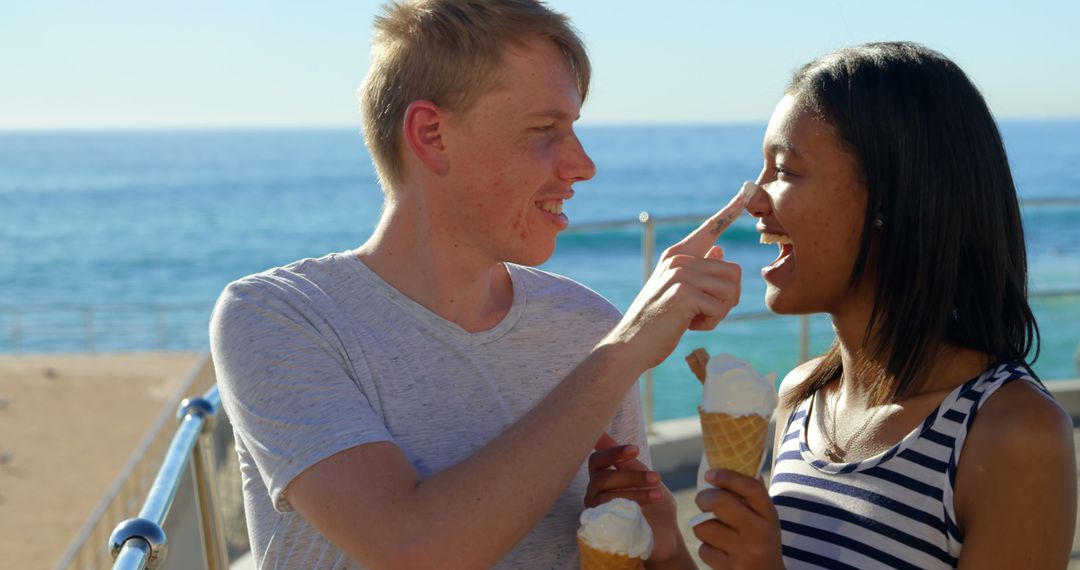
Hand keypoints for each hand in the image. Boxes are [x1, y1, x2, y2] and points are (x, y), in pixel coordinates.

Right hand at [586, 433, 685, 565]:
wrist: (666, 536)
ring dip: (635, 489)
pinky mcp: (602, 527)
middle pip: (601, 476)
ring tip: (658, 491)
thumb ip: (628, 461)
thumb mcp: (645, 477)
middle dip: (630, 474)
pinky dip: (631, 503)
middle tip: (655, 477)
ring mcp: (596, 511)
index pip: (596, 460)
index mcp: (603, 478)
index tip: (635, 449)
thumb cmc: (655, 505)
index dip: (612, 452)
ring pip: (605, 493)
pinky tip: (649, 504)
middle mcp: (594, 494)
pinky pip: (609, 511)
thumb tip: (602, 434)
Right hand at [601, 190, 745, 371]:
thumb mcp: (678, 290)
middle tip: (702, 312)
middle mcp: (679, 258)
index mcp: (678, 254)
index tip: (747, 189)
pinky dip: (710, 323)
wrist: (631, 344)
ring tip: (693, 318)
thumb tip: (721, 249)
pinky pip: (719, 308)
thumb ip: (699, 270)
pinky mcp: (683, 292)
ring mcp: (680, 273)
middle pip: (733, 271)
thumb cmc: (658, 321)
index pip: (710, 228)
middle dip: (726, 300)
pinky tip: (688, 325)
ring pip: (730, 289)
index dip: (731, 210)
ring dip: (718, 312)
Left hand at [693, 469, 783, 569]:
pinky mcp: (730, 569)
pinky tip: (719, 551)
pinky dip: (707, 549)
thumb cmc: (762, 540)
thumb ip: (752, 495)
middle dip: (703, 498)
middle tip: (703, 501)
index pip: (750, 487)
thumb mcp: (765, 518)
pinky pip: (704, 550)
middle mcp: (760, 532)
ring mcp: (745, 552)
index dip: (727, 476)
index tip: (710, 474)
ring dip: (702, 526)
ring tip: (713, 530)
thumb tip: (738, 460)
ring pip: (704, 527)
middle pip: (720, 502)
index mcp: (769, 515)